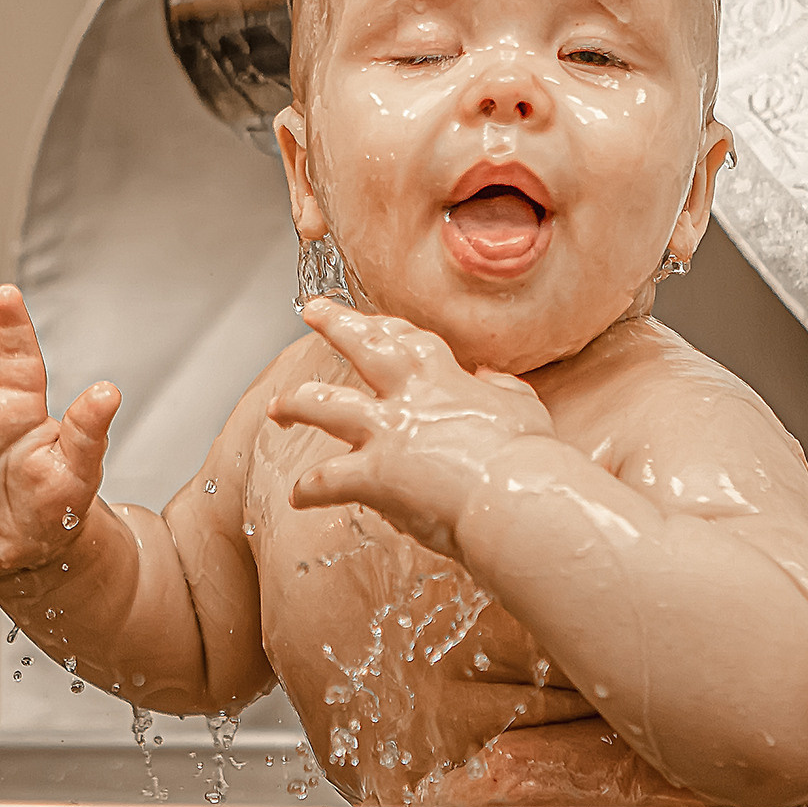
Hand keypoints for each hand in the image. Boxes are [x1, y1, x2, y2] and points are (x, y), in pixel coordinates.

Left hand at [266, 299, 557, 557]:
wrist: (516, 496)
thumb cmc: (528, 458)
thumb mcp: (524, 409)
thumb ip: (503, 389)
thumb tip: (491, 377)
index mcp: (444, 378)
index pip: (409, 340)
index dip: (387, 326)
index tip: (374, 319)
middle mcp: (407, 396)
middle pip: (362, 347)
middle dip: (336, 324)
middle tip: (313, 310)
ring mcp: (385, 433)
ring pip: (326, 405)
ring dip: (298, 403)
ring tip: (279, 406)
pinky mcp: (372, 475)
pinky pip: (327, 479)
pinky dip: (310, 488)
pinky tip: (299, 496)